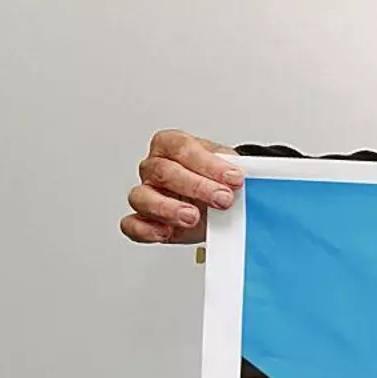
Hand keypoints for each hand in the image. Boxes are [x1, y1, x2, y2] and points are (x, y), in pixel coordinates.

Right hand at [120, 129, 242, 243]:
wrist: (218, 201)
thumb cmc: (217, 179)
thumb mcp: (228, 167)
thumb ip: (234, 169)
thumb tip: (244, 178)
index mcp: (172, 145)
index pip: (182, 148)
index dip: (208, 164)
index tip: (233, 178)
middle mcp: (155, 167)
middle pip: (164, 172)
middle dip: (197, 187)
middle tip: (222, 199)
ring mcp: (146, 193)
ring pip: (142, 196)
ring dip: (168, 208)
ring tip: (192, 217)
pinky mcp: (144, 219)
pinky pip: (132, 224)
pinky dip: (145, 229)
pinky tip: (165, 232)